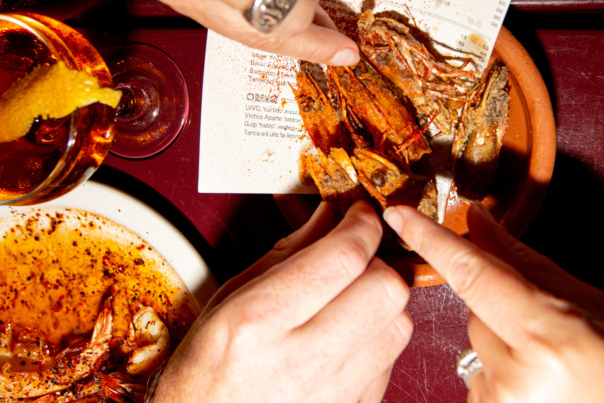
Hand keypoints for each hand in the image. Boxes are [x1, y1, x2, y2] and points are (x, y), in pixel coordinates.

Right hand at [151, 201, 412, 402]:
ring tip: (351, 304)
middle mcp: (298, 360)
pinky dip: (377, 343)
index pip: (343, 257)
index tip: (360, 217)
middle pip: (385, 290)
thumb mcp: (229, 302)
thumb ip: (287, 255)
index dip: (362, 227)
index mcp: (258, 321)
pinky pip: (390, 365)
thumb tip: (330, 218)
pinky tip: (347, 341)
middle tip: (356, 261)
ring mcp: (330, 395)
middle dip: (377, 264)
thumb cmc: (205, 376)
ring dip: (382, 305)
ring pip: (398, 327)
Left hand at [383, 203, 603, 402]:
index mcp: (544, 335)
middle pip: (473, 307)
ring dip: (500, 341)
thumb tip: (479, 223)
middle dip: (499, 304)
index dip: (431, 239)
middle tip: (548, 326)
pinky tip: (538, 384)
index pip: (472, 273)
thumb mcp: (593, 306)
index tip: (399, 215)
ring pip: (473, 339)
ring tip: (551, 364)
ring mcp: (497, 402)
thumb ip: (526, 264)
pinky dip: (499, 370)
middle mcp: (512, 374)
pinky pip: (477, 373)